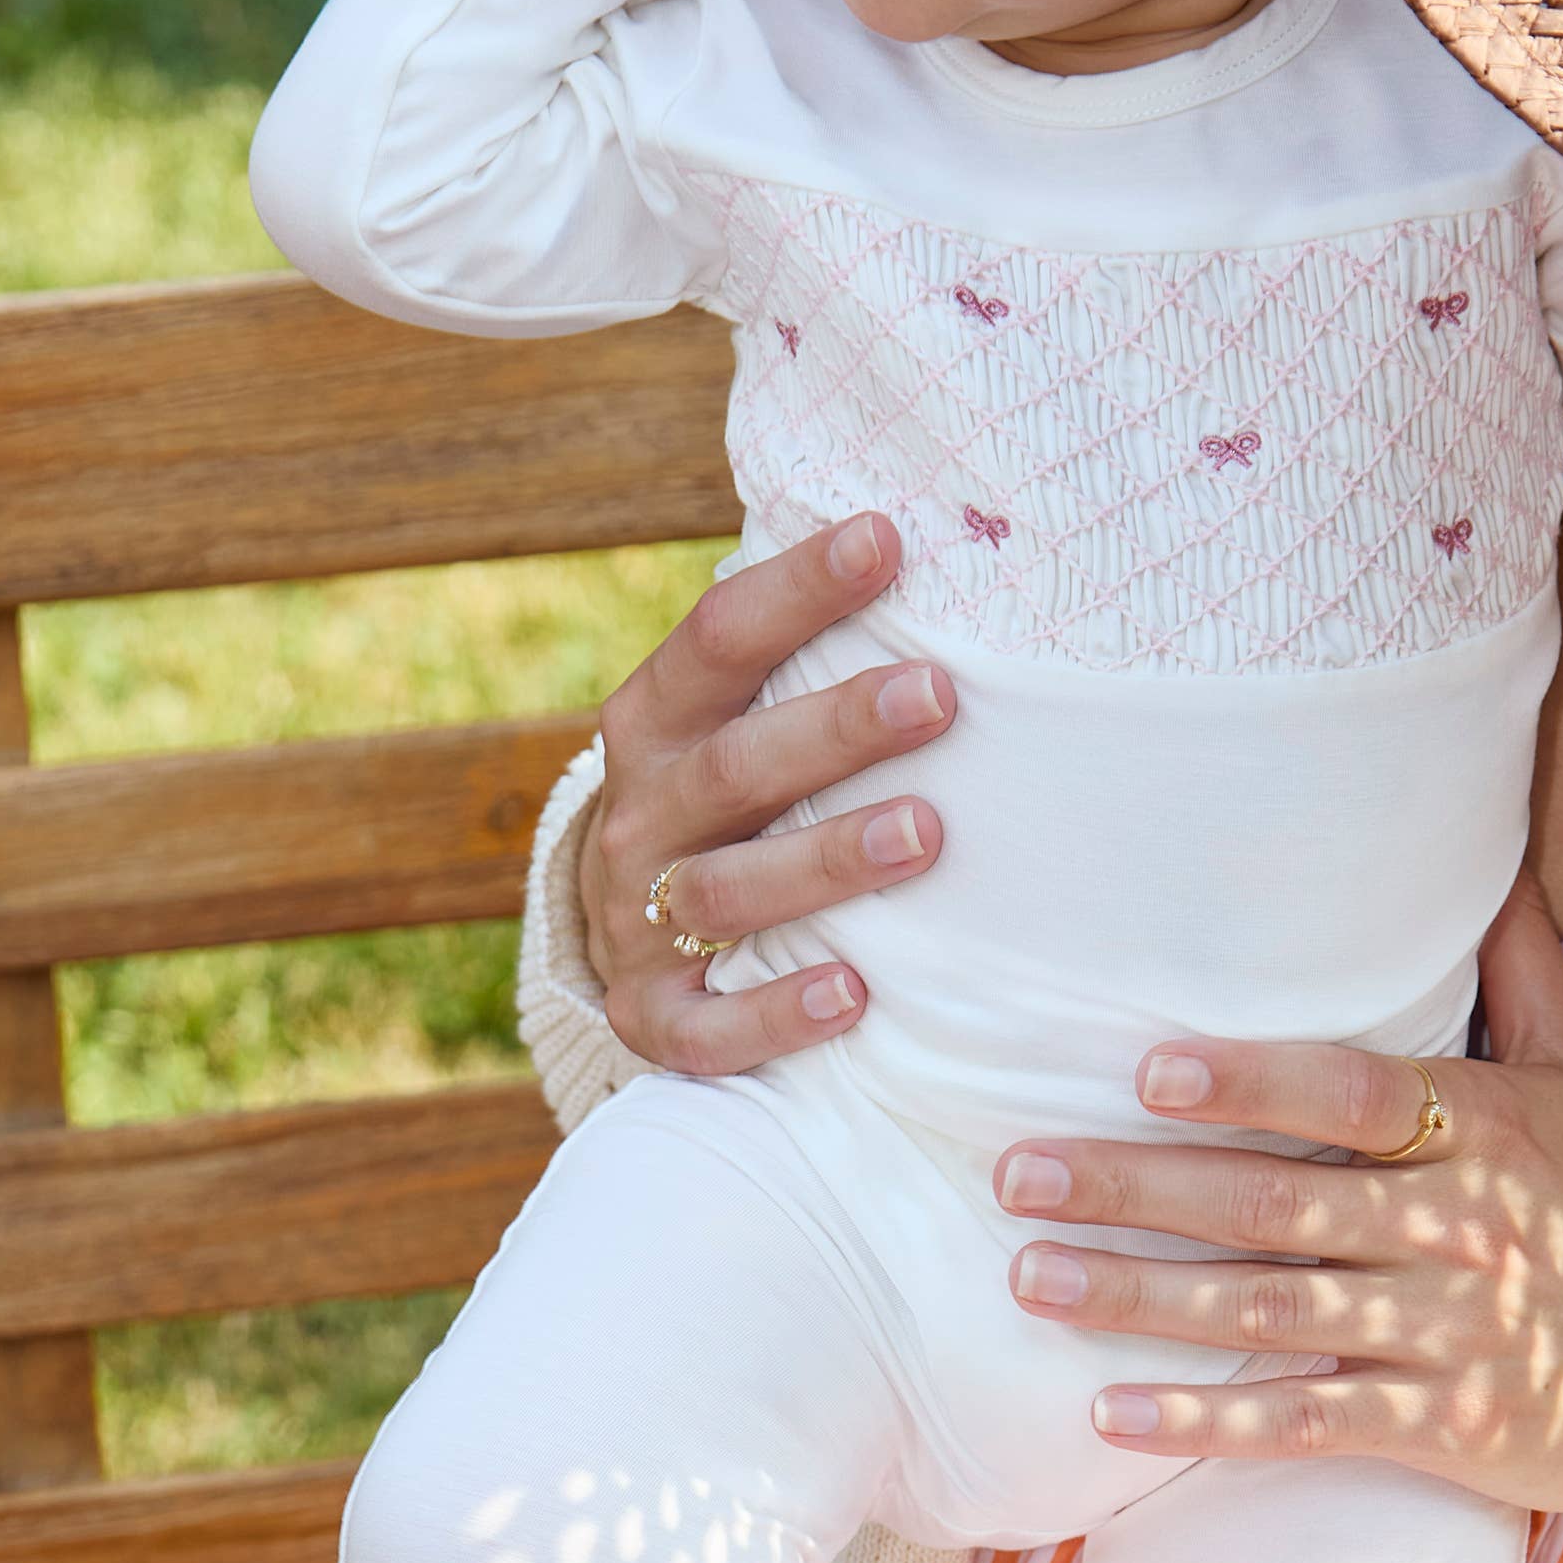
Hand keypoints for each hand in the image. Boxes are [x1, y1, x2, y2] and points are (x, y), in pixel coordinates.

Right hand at [584, 515, 951, 1073]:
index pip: (719, 640)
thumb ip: (797, 656)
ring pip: (730, 889)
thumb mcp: (733, 721)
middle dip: (838, 729)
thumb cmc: (728, 799)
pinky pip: (710, 1026)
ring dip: (827, 860)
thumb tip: (913, 535)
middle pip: (737, 766)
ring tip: (925, 834)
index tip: (886, 540)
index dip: (797, 590)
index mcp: (657, 722)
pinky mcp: (656, 1015)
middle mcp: (641, 816)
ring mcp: (639, 920)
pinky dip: (777, 1013)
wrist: (623, 933)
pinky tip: (854, 994)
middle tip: (939, 696)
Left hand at [991, 910, 1562, 1523]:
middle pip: (1279, 1203)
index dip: (1250, 1083)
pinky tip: (1110, 1411)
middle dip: (1139, 1189)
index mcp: (1491, 1133)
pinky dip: (1206, 1423)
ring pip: (1272, 1311)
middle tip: (1017, 1172)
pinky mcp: (1443, 1428)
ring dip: (1141, 1298)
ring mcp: (1451, 1336)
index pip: (1354, 1097)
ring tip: (1028, 1277)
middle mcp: (1465, 1231)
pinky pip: (1305, 1424)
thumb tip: (1486, 840)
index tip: (1144, 1071)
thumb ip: (1521, 967)